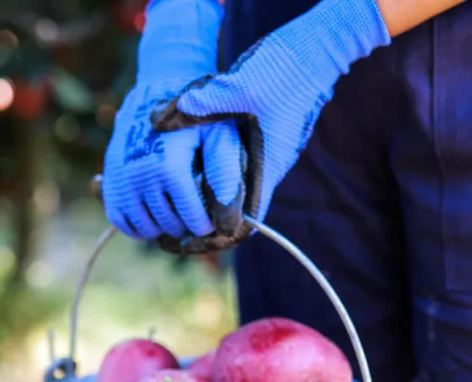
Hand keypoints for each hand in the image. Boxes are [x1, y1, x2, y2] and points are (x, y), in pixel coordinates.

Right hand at [101, 0, 244, 246]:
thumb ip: (226, 173)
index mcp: (171, 167)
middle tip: (195, 210)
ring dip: (164, 226)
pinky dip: (139, 225)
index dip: (207, 223)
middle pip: (171, 225)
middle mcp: (141, 176)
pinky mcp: (110, 183)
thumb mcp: (220, 136)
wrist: (156, 94)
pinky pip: (122, 222)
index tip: (212, 218)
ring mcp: (122, 181)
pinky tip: (155, 212)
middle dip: (187, 224)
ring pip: (147, 228)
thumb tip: (231, 217)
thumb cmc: (196, 117)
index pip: (193, 219)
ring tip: (177, 209)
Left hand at [152, 0, 391, 242]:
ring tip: (170, 205)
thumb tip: (157, 122)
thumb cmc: (283, 71)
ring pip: (233, 194)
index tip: (181, 240)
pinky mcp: (262, 142)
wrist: (314, 52)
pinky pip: (234, 172)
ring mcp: (266, 156)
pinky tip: (188, 169)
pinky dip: (211, 180)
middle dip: (201, 226)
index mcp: (264, 168)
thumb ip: (200, 105)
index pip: (241, 224)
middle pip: (233, 214)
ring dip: (204, 203)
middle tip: (166, 229)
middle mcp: (267, 169)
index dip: (211, 238)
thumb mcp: (238, 86)